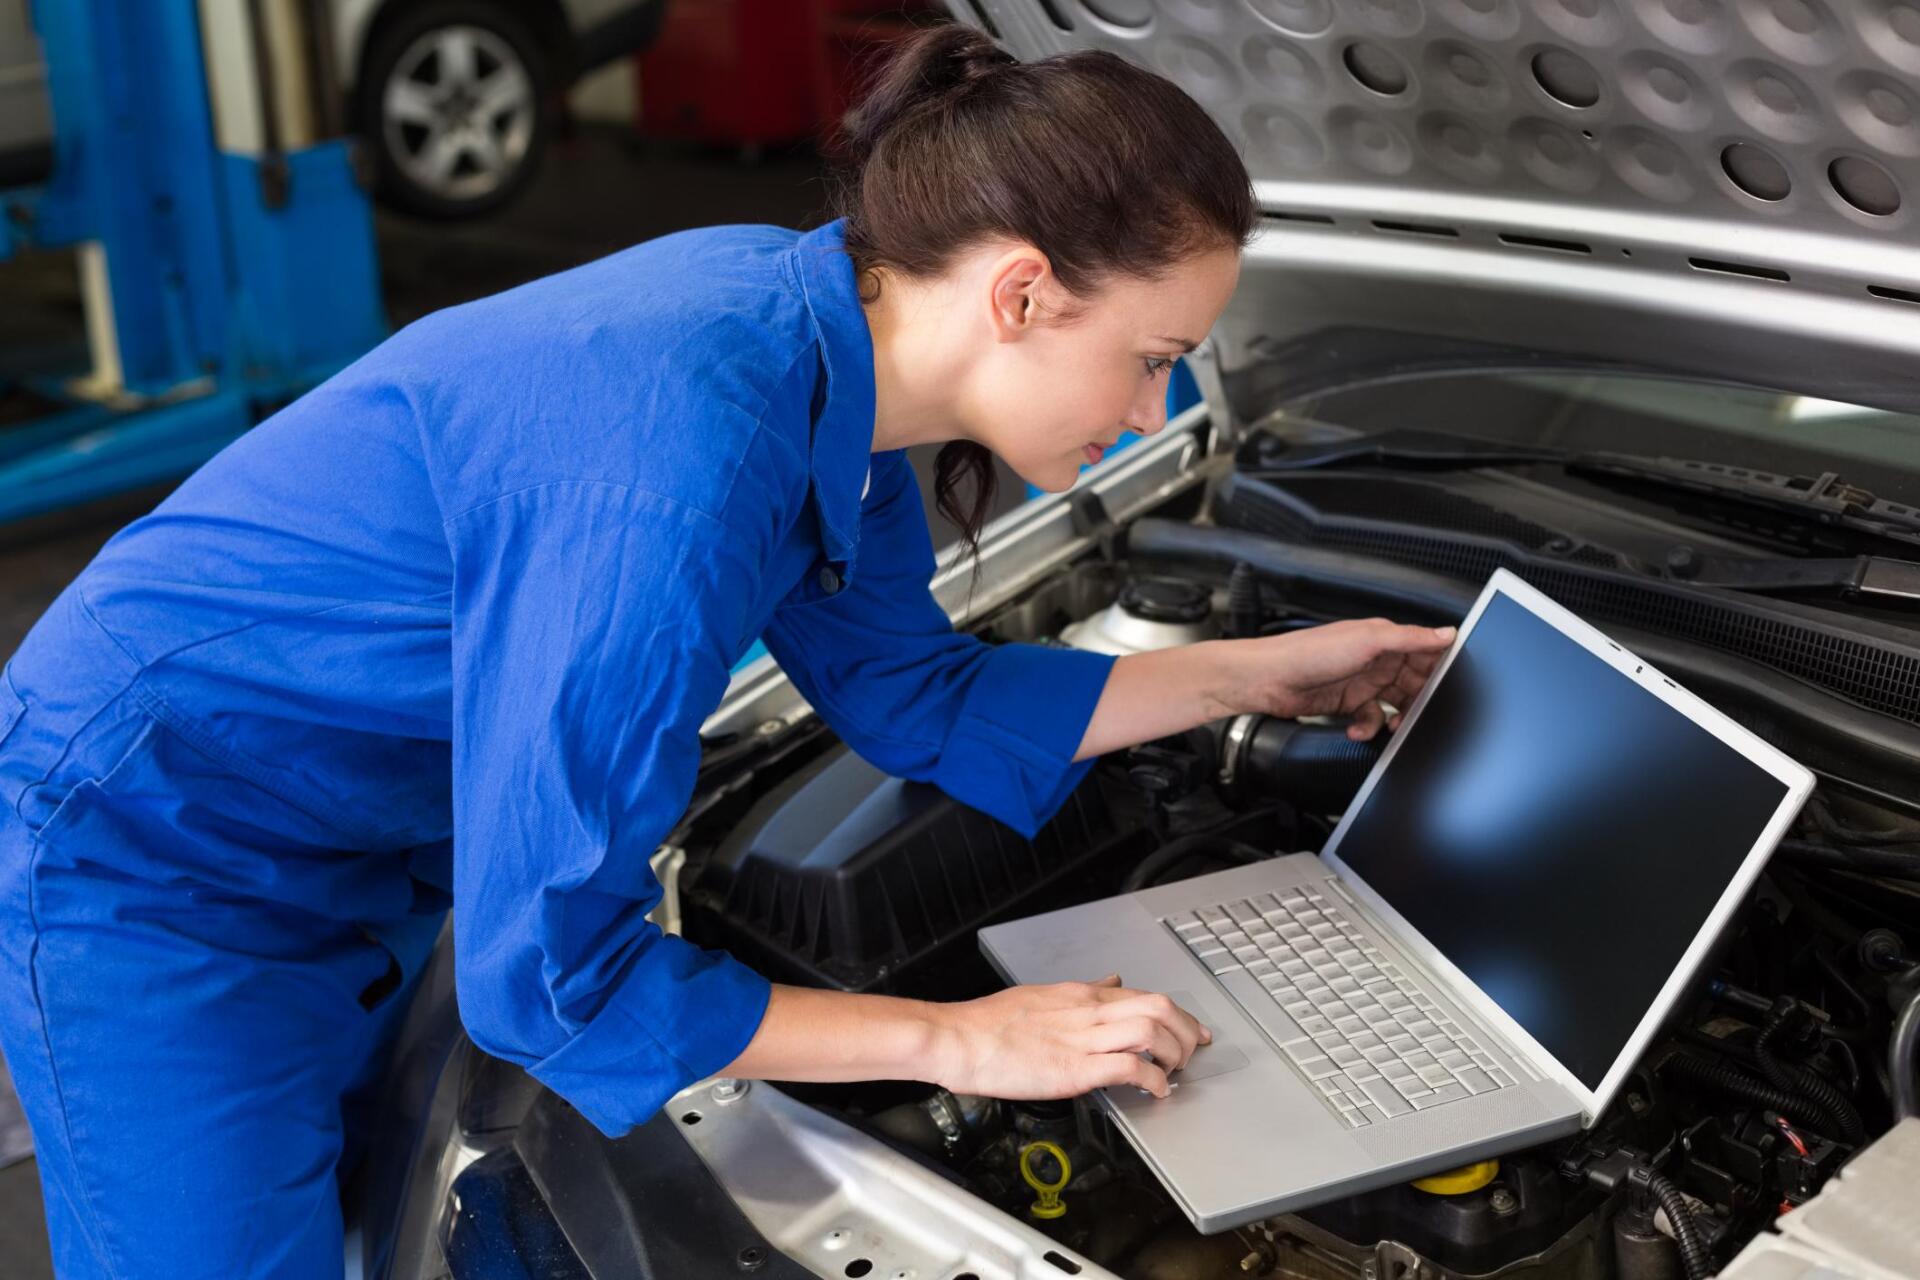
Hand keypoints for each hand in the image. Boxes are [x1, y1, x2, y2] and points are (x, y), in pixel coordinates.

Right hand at [928, 976, 1210, 1099]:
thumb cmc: (989, 1023)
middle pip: (1158, 1006)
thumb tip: (1111, 981)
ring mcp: (1083, 1038)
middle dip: (1185, 1029)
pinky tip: (1154, 1091)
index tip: (1189, 1029)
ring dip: (1172, 1054)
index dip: (1175, 1013)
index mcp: (1080, 994)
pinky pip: (1129, 1068)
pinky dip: (1152, 1080)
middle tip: (1192, 1051)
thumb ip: (1082, 991)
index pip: (1142, 994)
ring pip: (1151, 1031)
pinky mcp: (1075, 1068)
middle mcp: (1087, 1011)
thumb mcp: (1043, 994)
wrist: (957, 1039)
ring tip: (1172, 1072)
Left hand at [1222, 618, 1455, 739]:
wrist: (1268, 679)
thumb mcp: (1367, 641)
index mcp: (1384, 638)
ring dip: (1399, 718)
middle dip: (1422, 698)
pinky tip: (1358, 730)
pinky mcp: (1348, 704)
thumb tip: (1448, 633)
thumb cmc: (1309, 652)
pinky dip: (1369, 728)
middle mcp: (1376, 659)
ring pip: (1397, 704)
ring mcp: (1363, 683)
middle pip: (1415, 681)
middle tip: (1425, 712)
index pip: (1425, 650)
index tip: (1452, 685)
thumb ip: (1410, 638)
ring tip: (1395, 726)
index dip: (1440, 667)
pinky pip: (1371, 719)